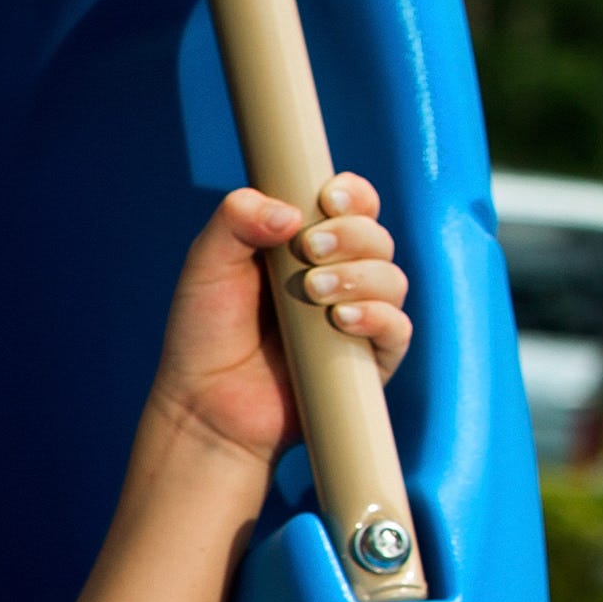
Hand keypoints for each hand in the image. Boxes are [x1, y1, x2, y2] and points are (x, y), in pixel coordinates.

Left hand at [152, 172, 411, 473]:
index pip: (353, 206)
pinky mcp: (367, 362)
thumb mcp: (207, 265)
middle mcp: (339, 277)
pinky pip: (398, 330)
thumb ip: (235, 220)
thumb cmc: (204, 334)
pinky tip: (342, 320)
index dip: (352, 195)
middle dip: (350, 234)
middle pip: (376, 237)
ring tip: (313, 291)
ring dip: (359, 276)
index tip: (328, 198)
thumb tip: (290, 211)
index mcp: (306, 245)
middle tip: (309, 249)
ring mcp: (357, 319)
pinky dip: (378, 317)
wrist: (205, 406)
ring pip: (391, 279)